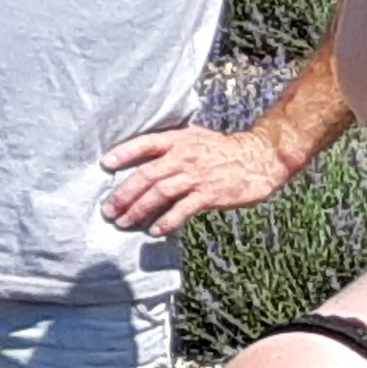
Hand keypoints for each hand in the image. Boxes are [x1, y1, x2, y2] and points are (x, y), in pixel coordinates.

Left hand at [99, 123, 299, 236]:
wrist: (261, 157)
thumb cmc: (224, 148)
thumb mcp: (195, 136)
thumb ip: (171, 144)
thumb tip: (143, 155)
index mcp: (178, 140)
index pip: (145, 144)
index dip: (124, 153)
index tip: (104, 165)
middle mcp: (183, 157)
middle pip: (146, 176)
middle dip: (124, 195)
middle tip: (108, 210)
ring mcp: (196, 176)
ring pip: (159, 194)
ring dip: (138, 210)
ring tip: (124, 223)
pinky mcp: (209, 194)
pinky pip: (183, 210)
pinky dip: (167, 221)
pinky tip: (155, 231)